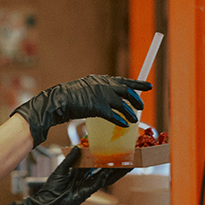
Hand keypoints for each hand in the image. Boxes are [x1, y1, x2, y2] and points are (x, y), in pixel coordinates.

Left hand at [4, 147, 128, 204]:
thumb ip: (70, 159)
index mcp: (78, 173)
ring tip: (126, 164)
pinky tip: (112, 171)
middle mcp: (85, 179)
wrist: (47, 202)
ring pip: (105, 177)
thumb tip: (77, 147)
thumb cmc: (51, 188)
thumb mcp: (61, 170)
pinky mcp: (88, 192)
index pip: (93, 163)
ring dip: (115, 171)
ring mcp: (88, 186)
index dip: (101, 157)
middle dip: (113, 164)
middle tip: (124, 157)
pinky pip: (99, 183)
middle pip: (102, 170)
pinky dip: (105, 177)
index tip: (109, 150)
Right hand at [13, 75, 150, 146]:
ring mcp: (101, 96)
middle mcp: (103, 86)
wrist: (57, 100)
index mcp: (100, 80)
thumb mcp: (85, 88)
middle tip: (142, 106)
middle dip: (136, 99)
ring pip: (122, 104)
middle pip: (126, 91)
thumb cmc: (68, 97)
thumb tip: (108, 98)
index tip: (148, 86)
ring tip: (134, 119)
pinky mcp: (98, 107)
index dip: (137, 83)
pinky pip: (113, 115)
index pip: (123, 80)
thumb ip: (98, 91)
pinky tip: (124, 125)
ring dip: (130, 113)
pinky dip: (120, 120)